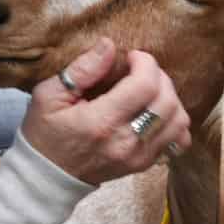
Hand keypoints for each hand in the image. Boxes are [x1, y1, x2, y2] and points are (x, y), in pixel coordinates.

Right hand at [20, 38, 191, 185]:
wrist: (47, 177)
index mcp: (101, 122)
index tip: (132, 57)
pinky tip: (154, 112)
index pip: (145, 85)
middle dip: (159, 77)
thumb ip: (82, 69)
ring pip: (178, 121)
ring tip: (149, 90)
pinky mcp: (144, 164)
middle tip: (140, 71)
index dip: (145, 63)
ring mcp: (138, 157)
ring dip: (170, 98)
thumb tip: (109, 46)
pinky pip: (177, 140)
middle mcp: (126, 142)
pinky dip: (173, 121)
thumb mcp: (49, 95)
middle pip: (167, 101)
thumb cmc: (45, 133)